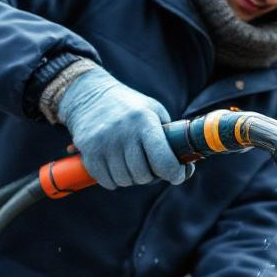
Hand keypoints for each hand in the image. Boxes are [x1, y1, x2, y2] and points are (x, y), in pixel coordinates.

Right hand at [56, 66, 189, 188]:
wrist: (88, 95)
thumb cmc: (129, 107)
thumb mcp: (153, 111)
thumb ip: (170, 137)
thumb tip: (187, 168)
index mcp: (144, 121)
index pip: (163, 160)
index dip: (175, 174)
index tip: (177, 175)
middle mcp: (123, 132)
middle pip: (144, 175)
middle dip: (151, 176)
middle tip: (151, 167)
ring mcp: (103, 143)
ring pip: (125, 181)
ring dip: (132, 178)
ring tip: (132, 164)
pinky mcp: (88, 152)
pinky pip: (107, 181)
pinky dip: (115, 180)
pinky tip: (116, 167)